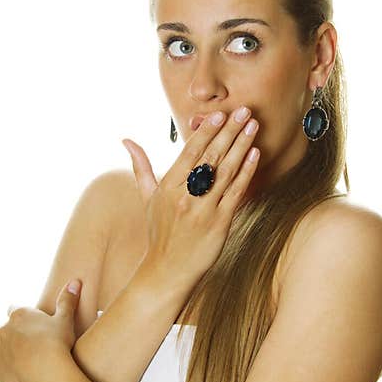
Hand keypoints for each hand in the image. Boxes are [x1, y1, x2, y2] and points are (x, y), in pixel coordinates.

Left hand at [0, 279, 81, 381]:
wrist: (48, 372)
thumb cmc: (57, 343)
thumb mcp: (65, 319)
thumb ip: (67, 300)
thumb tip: (74, 282)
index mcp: (19, 314)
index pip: (14, 309)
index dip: (23, 315)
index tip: (33, 322)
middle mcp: (4, 330)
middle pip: (6, 329)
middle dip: (16, 334)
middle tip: (33, 342)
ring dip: (7, 351)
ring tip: (24, 358)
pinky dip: (1, 370)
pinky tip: (12, 372)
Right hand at [121, 106, 259, 282]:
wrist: (168, 270)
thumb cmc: (159, 232)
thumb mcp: (147, 198)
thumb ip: (141, 166)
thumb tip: (126, 140)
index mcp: (168, 187)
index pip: (190, 152)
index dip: (206, 131)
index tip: (219, 113)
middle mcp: (186, 196)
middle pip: (211, 157)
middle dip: (229, 131)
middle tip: (244, 110)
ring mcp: (204, 210)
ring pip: (227, 171)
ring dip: (242, 145)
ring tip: (253, 125)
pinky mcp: (221, 223)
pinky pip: (237, 192)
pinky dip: (247, 171)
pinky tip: (255, 154)